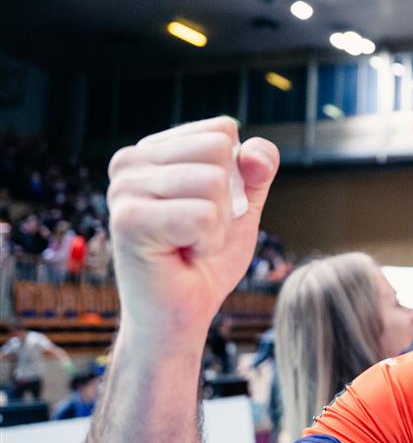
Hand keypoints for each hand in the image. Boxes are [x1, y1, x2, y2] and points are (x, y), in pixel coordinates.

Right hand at [107, 117, 279, 351]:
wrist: (183, 312)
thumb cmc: (207, 258)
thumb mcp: (244, 203)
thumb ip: (258, 168)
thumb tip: (253, 151)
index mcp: (153, 150)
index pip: (222, 129)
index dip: (236, 174)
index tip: (210, 207)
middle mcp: (129, 161)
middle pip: (219, 149)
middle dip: (228, 198)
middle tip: (200, 230)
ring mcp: (123, 189)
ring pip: (214, 181)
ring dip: (218, 224)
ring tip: (190, 242)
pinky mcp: (128, 220)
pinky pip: (203, 214)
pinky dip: (209, 241)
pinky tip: (183, 254)